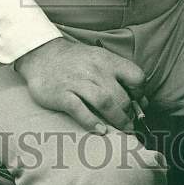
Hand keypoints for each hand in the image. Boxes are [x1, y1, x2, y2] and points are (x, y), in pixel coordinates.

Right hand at [13, 38, 144, 133]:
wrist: (41, 54)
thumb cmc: (75, 61)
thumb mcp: (99, 60)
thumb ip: (120, 76)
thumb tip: (142, 101)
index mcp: (107, 60)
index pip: (136, 76)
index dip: (140, 93)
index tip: (138, 103)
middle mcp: (95, 70)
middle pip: (121, 95)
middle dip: (130, 113)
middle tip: (130, 123)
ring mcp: (77, 82)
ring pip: (105, 102)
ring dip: (117, 119)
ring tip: (122, 130)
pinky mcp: (62, 94)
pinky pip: (80, 110)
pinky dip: (92, 122)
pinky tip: (100, 130)